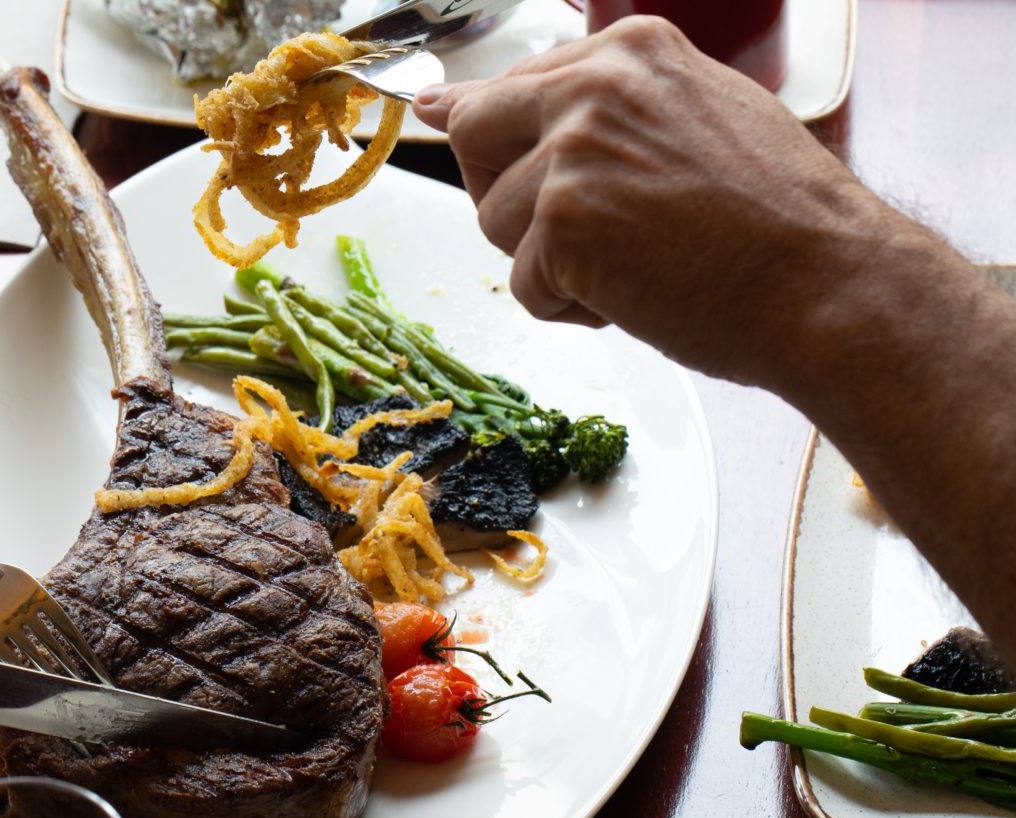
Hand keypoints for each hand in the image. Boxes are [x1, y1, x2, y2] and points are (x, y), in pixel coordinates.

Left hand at [410, 17, 878, 385]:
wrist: (829, 284)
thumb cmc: (773, 220)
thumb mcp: (690, 119)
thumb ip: (586, 106)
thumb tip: (443, 103)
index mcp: (628, 51)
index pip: (510, 87)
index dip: (501, 143)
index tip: (478, 148)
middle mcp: (594, 87)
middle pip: (473, 137)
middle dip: (504, 195)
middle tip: (579, 231)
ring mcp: (575, 153)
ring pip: (492, 222)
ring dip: (547, 263)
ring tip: (633, 264)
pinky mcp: (564, 224)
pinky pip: (522, 286)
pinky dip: (568, 309)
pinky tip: (635, 297)